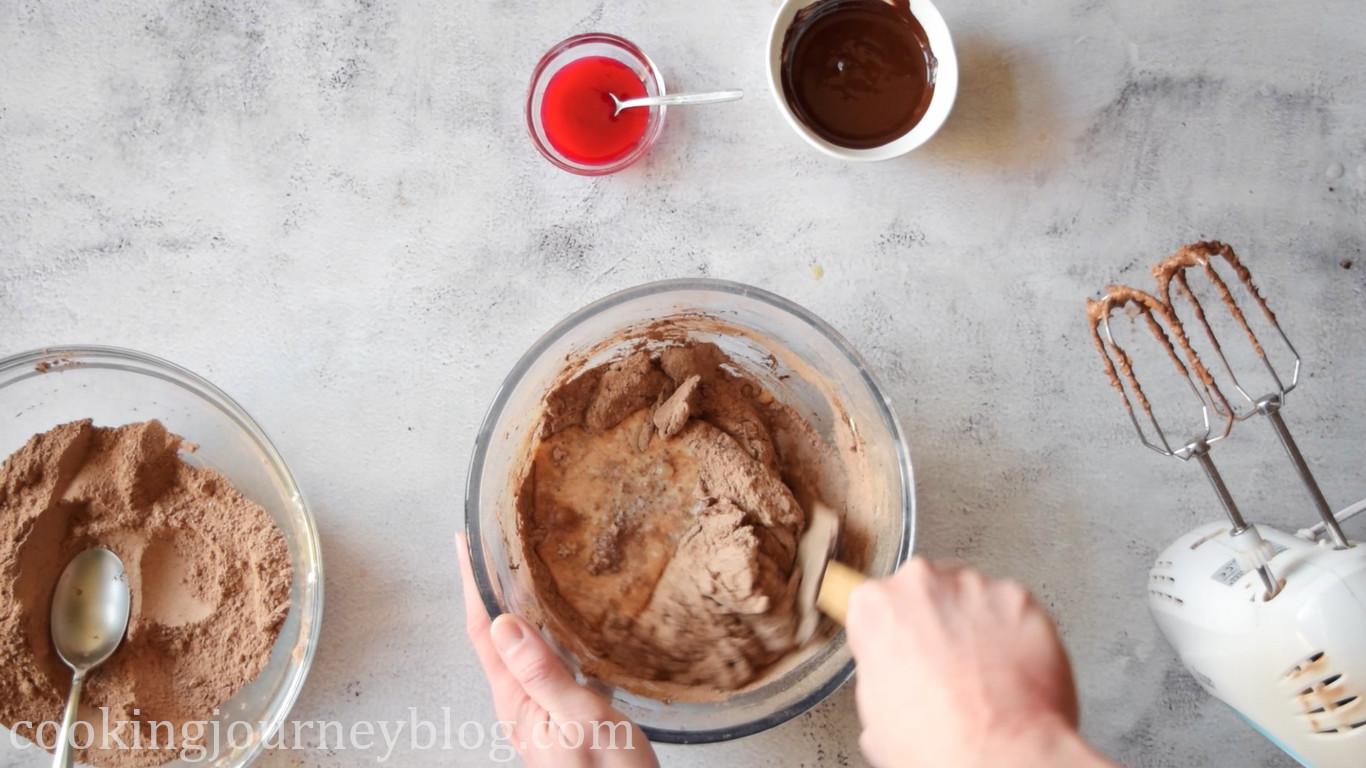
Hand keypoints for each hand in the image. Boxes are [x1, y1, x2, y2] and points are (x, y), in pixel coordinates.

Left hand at [457, 534, 658, 767]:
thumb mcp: (582, 717)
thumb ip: (543, 673)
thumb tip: (506, 624)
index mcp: (517, 701)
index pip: (484, 631)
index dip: (471, 584)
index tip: (462, 544)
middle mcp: (520, 703)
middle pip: (493, 634)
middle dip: (486, 587)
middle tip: (487, 542)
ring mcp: (537, 709)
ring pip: (516, 647)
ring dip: (510, 605)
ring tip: (513, 567)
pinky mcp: (559, 714)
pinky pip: (538, 661)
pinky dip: (537, 629)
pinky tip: (552, 619)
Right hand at [846, 558, 1114, 767]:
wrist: (998, 754)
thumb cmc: (938, 741)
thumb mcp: (875, 715)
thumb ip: (880, 675)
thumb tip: (893, 686)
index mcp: (875, 607)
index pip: (876, 603)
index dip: (892, 630)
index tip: (903, 644)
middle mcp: (922, 584)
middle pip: (926, 589)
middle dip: (937, 621)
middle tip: (947, 667)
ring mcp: (974, 587)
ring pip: (972, 596)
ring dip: (976, 625)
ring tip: (984, 674)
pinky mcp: (1019, 598)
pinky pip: (1014, 609)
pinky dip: (1015, 633)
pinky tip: (1011, 670)